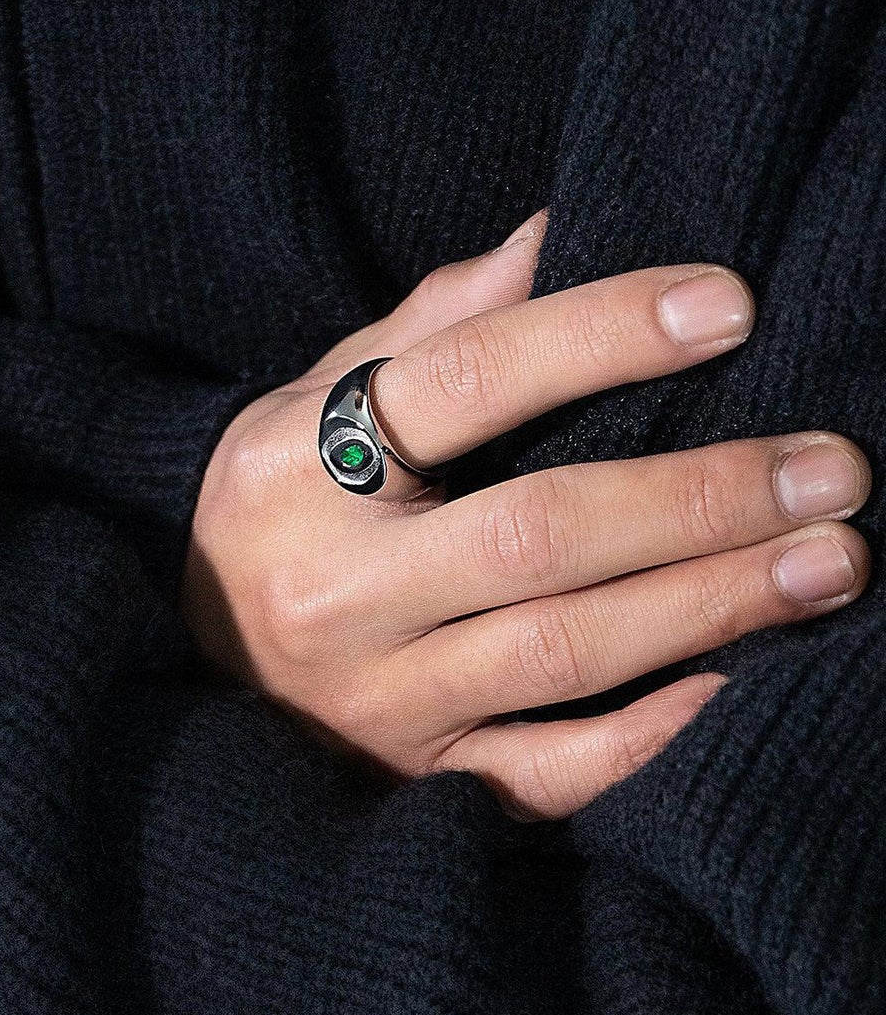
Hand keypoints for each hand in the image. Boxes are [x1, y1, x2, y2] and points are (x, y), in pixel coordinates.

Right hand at [183, 212, 872, 819]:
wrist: (194, 668)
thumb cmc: (275, 510)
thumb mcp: (309, 400)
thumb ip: (434, 326)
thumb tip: (556, 235)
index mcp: (292, 467)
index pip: (462, 381)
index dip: (602, 336)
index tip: (730, 306)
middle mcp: (328, 587)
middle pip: (535, 534)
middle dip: (698, 498)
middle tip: (833, 468)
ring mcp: (372, 696)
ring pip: (561, 652)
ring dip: (711, 604)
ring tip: (832, 561)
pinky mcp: (413, 779)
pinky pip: (550, 772)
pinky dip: (650, 733)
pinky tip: (738, 683)